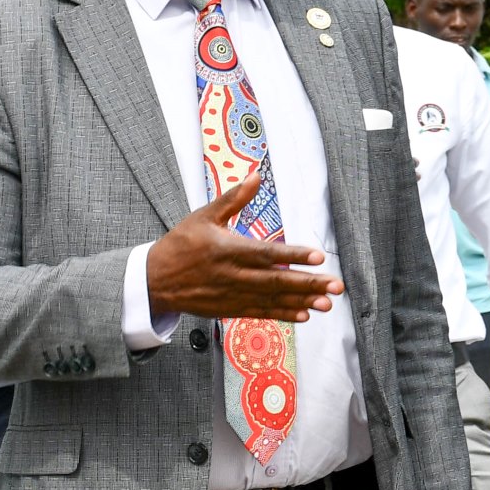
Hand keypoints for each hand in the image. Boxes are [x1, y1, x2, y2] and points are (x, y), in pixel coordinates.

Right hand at [146, 171, 343, 323]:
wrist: (154, 280)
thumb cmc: (180, 244)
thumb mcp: (203, 216)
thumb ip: (233, 199)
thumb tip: (256, 175)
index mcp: (227, 249)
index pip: (266, 253)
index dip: (293, 256)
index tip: (318, 257)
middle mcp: (233, 275)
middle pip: (276, 281)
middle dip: (308, 283)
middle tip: (335, 286)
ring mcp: (232, 294)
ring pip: (272, 300)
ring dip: (302, 302)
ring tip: (327, 303)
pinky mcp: (230, 308)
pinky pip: (261, 312)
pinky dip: (283, 314)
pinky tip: (304, 313)